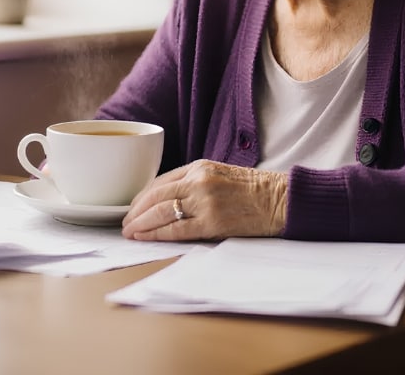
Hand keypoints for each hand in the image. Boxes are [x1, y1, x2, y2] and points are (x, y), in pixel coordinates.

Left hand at [121, 159, 287, 241]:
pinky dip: (157, 234)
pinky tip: (146, 238)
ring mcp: (205, 201)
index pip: (160, 181)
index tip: (132, 208)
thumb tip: (166, 200)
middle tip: (124, 223)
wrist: (279, 199)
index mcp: (200, 166)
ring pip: (161, 212)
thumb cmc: (252, 190)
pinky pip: (177, 229)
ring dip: (141, 224)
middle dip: (135, 211)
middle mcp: (199, 180)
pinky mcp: (213, 222)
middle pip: (156, 195)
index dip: (142, 196)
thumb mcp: (220, 174)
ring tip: (130, 232)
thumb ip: (194, 183)